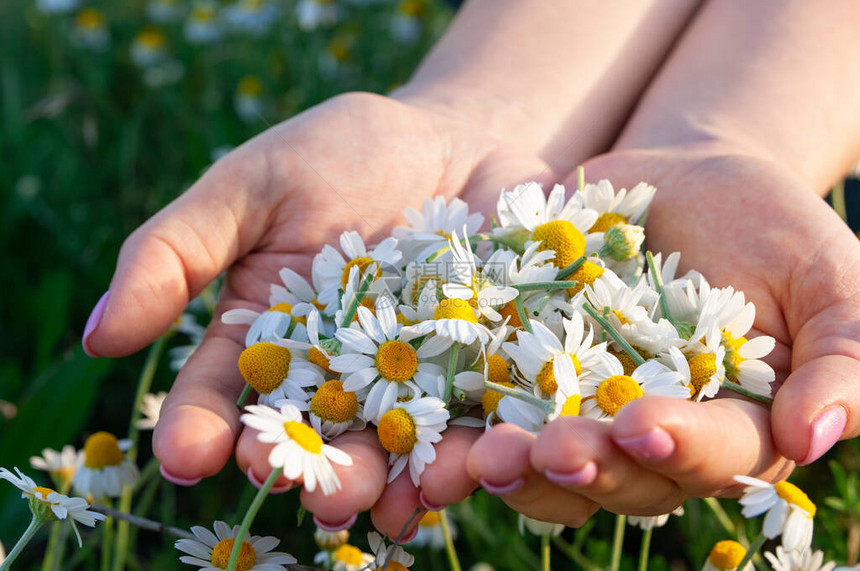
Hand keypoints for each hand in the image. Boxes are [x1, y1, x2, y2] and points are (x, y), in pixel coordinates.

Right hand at [82, 91, 553, 537]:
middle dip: (300, 469)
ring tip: (378, 502)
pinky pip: (466, 423)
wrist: (459, 139)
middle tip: (297, 488)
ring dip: (381, 481)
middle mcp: (331, 375)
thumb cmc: (345, 152)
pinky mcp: (474, 376)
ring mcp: (406, 381)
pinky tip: (454, 472)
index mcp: (266, 337)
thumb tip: (97, 336)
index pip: (220, 393)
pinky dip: (460, 451)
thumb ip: (177, 253)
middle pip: (307, 435)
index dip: (200, 427)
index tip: (185, 456)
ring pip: (386, 447)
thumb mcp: (254, 184)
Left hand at [466, 144, 859, 522]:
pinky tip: (432, 433)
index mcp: (734, 424)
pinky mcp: (528, 377)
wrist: (677, 183)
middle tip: (543, 451)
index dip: (683, 448)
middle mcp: (654, 437)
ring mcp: (586, 412)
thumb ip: (842, 352)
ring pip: (552, 466)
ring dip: (514, 469)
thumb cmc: (766, 224)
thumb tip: (819, 437)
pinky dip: (465, 427)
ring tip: (475, 458)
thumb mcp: (825, 272)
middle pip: (622, 477)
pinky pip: (496, 413)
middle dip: (583, 467)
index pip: (717, 454)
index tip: (644, 424)